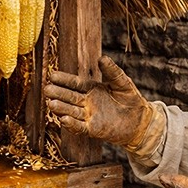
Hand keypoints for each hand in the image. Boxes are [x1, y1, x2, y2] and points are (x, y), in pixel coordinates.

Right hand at [45, 56, 161, 156]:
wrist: (140, 121)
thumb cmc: (131, 100)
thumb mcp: (122, 83)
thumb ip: (112, 72)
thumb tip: (102, 58)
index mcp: (91, 89)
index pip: (75, 83)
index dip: (64, 80)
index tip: (52, 75)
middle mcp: (87, 103)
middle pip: (69, 97)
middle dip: (58, 93)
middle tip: (46, 89)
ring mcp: (89, 116)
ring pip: (72, 111)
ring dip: (61, 108)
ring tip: (51, 103)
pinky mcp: (93, 129)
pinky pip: (80, 127)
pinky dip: (72, 124)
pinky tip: (63, 119)